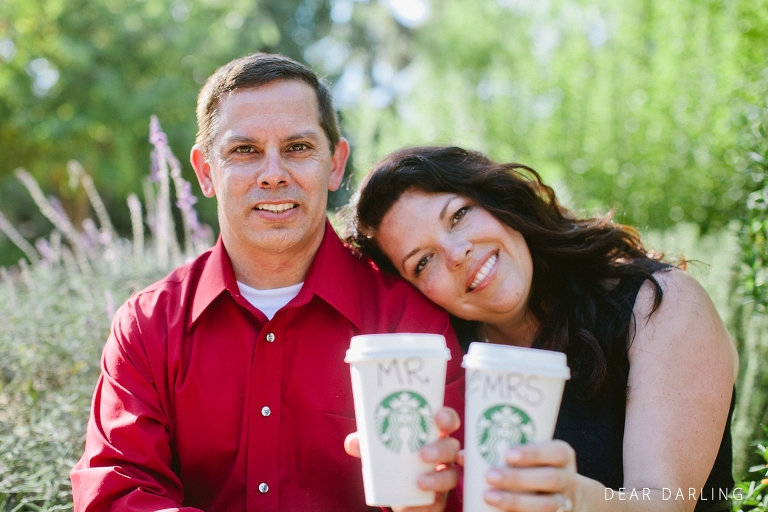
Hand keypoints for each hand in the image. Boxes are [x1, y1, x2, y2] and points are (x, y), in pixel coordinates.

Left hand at [344, 406, 461, 511]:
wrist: (394, 493)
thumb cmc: (393, 460)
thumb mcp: (378, 451)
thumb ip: (366, 445)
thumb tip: (352, 442)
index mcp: (432, 435)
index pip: (447, 422)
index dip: (447, 417)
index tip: (438, 417)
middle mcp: (443, 454)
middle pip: (452, 447)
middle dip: (441, 449)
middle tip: (423, 454)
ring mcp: (444, 475)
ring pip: (452, 474)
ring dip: (438, 478)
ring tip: (420, 482)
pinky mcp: (440, 497)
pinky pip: (443, 499)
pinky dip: (433, 500)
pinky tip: (422, 501)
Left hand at [481, 440, 577, 510]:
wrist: (560, 492)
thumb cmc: (533, 465)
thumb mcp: (525, 453)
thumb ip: (499, 451)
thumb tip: (463, 456)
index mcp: (562, 455)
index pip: (555, 452)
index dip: (534, 454)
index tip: (508, 455)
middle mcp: (566, 478)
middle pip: (549, 479)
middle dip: (518, 478)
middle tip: (490, 476)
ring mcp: (563, 501)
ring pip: (546, 505)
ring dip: (515, 501)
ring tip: (488, 496)